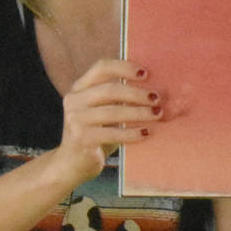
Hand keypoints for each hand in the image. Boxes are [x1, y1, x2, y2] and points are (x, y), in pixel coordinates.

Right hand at [55, 59, 155, 187]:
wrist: (73, 163)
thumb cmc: (96, 134)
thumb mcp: (104, 112)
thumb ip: (118, 99)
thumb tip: (154, 90)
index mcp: (80, 88)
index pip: (101, 68)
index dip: (124, 67)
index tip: (145, 74)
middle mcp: (74, 100)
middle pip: (109, 89)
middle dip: (136, 93)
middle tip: (157, 98)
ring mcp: (75, 119)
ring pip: (112, 111)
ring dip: (139, 112)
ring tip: (157, 114)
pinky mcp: (81, 138)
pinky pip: (112, 133)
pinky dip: (132, 133)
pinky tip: (146, 133)